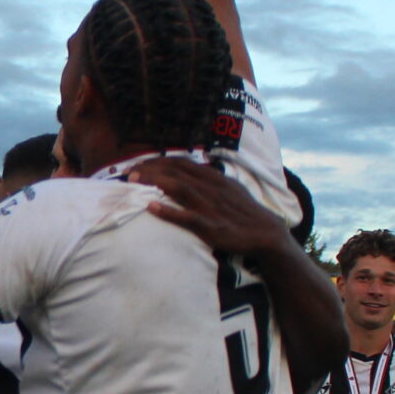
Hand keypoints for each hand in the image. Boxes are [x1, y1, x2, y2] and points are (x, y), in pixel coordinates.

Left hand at [127, 157, 288, 257]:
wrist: (266, 232)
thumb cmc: (245, 211)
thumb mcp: (229, 188)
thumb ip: (210, 180)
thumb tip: (192, 173)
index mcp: (213, 178)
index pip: (181, 163)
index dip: (158, 161)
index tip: (140, 164)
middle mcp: (210, 188)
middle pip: (175, 172)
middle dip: (150, 169)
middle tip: (128, 172)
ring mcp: (210, 207)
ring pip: (178, 188)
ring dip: (154, 182)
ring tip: (134, 181)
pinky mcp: (210, 226)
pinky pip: (186, 217)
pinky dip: (168, 211)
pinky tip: (152, 207)